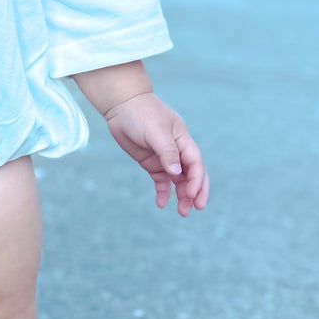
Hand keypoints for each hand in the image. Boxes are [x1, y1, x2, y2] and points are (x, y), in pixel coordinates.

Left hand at [103, 91, 209, 215]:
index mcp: (183, 140)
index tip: (190, 194)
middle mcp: (177, 151)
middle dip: (195, 192)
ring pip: (178, 181)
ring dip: (181, 196)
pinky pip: (161, 181)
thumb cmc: (142, 114)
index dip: (196, 180)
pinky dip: (163, 193)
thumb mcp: (155, 131)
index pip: (195, 163)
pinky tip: (161, 204)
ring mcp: (164, 158)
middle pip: (192, 174)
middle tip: (194, 209)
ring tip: (182, 212)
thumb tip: (177, 173)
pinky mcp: (152, 163)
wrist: (122, 106)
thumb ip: (167, 151)